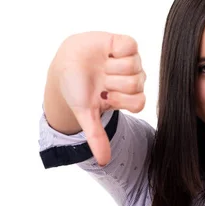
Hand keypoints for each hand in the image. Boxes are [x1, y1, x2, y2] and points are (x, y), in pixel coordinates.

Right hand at [54, 31, 145, 165]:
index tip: (104, 96)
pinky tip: (105, 52)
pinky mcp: (125, 43)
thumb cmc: (78, 88)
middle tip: (101, 79)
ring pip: (133, 66)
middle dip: (112, 82)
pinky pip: (130, 46)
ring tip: (101, 65)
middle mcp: (133, 79)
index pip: (139, 103)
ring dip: (111, 67)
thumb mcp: (86, 113)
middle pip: (136, 84)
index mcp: (128, 97)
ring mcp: (131, 61)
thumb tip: (104, 162)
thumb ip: (96, 136)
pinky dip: (114, 49)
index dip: (120, 100)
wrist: (65, 62)